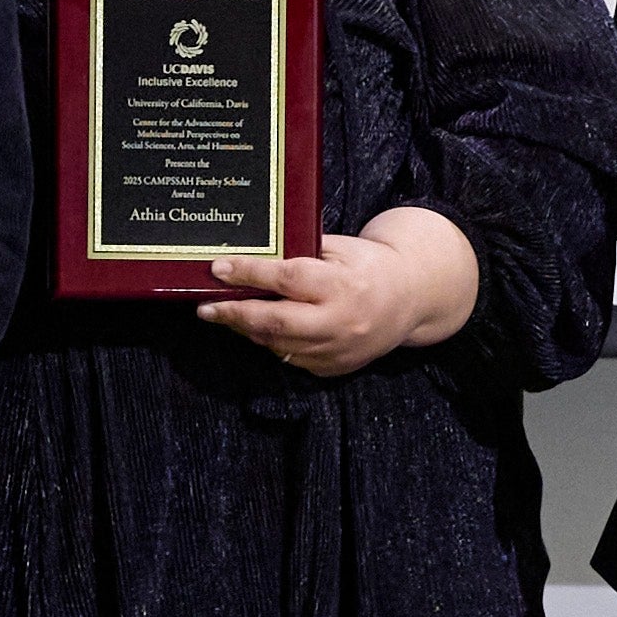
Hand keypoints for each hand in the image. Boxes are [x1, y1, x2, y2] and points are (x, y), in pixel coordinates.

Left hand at [199, 208, 478, 378]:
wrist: (410, 299)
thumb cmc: (369, 265)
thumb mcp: (340, 248)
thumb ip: (301, 253)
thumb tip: (250, 255)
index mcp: (343, 285)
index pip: (287, 279)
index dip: (250, 274)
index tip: (219, 268)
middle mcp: (340, 322)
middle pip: (276, 323)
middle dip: (235, 315)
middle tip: (206, 309)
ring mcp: (338, 350)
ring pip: (279, 345)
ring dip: (248, 330)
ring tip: (226, 315)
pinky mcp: (334, 368)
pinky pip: (292, 358)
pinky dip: (272, 343)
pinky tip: (259, 328)